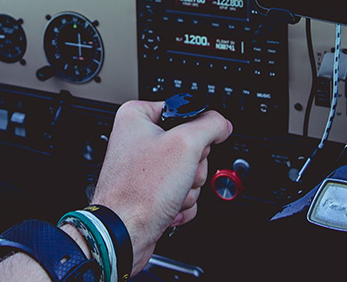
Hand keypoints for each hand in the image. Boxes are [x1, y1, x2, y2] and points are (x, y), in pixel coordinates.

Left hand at [92, 100, 231, 273]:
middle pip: (190, 144)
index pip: (184, 110)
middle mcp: (137, 140)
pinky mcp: (149, 191)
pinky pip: (181, 190)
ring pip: (188, 170)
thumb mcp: (186, 144)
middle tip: (180, 173)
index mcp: (137, 117)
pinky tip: (169, 206)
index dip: (196, 130)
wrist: (124, 234)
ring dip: (188, 187)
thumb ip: (210, 125)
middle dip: (193, 166)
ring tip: (171, 193)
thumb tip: (221, 123)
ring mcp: (143, 168)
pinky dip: (181, 202)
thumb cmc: (140, 192)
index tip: (196, 144)